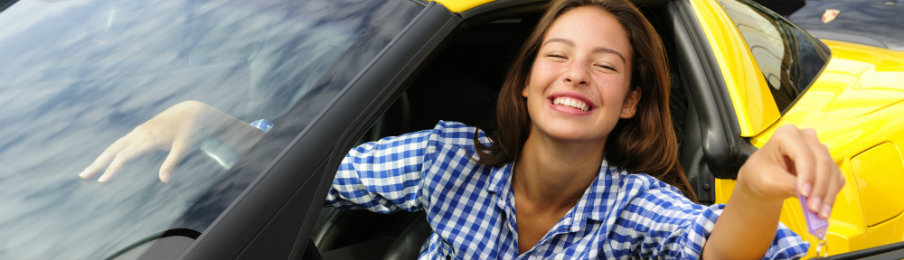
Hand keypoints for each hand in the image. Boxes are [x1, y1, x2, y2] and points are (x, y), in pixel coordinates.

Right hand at [79, 101, 227, 182]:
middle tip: (83, 176)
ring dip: (102, 158)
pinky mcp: (142, 130)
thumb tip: (164, 180)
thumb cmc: (190, 130)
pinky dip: (112, 152)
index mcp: (148, 138)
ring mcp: (140, 131)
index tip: (102, 181)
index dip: (113, 169)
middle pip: (113, 149)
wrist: (193, 111)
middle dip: (98, 163)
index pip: (125, 156)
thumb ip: (172, 163)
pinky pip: (122, 142)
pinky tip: (107, 160)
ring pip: (116, 145)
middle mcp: (140, 133)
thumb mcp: (184, 147)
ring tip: (89, 171)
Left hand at [737, 124, 844, 218]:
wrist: (764, 178)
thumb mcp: (768, 180)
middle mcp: (806, 137)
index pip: (803, 153)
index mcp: (786, 134)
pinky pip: (836, 178)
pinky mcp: (827, 164)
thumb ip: (787, 185)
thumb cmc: (761, 173)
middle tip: (814, 208)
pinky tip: (824, 209)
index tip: (804, 193)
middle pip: (821, 161)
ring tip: (820, 214)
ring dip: (828, 194)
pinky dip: (831, 195)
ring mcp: (818, 149)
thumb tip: (808, 195)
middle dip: (819, 187)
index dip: (807, 174)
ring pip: (831, 171)